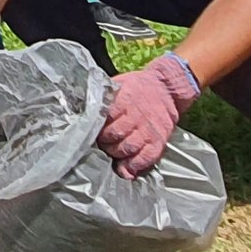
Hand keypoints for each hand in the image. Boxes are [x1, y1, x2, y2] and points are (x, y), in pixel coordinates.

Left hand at [96, 51, 201, 178]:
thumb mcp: (119, 84)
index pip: (105, 117)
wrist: (166, 89)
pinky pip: (146, 158)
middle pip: (114, 135)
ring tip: (112, 152)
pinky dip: (134, 165)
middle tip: (101, 143)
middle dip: (104, 142)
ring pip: (127, 148)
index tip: (92, 130)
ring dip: (116, 154)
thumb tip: (84, 106)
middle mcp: (136, 116)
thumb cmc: (138, 87)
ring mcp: (148, 130)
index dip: (96, 127)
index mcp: (124, 100)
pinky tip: (126, 167)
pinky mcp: (159, 141)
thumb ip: (104, 97)